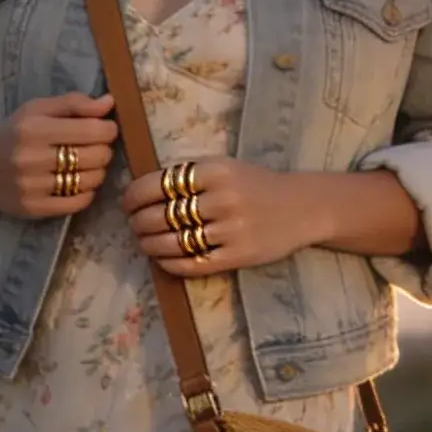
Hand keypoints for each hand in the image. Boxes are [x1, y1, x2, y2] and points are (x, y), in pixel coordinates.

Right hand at [0, 91, 117, 222]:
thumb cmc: (12, 134)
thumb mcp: (36, 110)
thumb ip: (73, 103)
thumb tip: (109, 102)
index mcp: (34, 128)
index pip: (92, 130)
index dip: (108, 129)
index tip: (105, 129)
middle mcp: (31, 158)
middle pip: (95, 156)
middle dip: (104, 150)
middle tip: (96, 147)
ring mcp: (32, 187)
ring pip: (90, 180)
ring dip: (98, 172)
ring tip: (89, 165)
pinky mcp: (34, 209)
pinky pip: (78, 203)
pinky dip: (88, 193)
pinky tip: (80, 183)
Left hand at [120, 158, 320, 275]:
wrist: (304, 207)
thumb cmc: (257, 185)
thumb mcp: (226, 168)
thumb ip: (190, 176)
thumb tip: (142, 192)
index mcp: (216, 171)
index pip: (158, 185)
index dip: (134, 197)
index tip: (127, 204)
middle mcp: (223, 199)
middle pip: (161, 215)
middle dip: (138, 223)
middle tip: (134, 226)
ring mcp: (231, 230)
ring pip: (172, 242)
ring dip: (149, 245)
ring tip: (143, 243)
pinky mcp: (237, 256)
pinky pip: (191, 264)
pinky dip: (169, 263)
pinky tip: (162, 259)